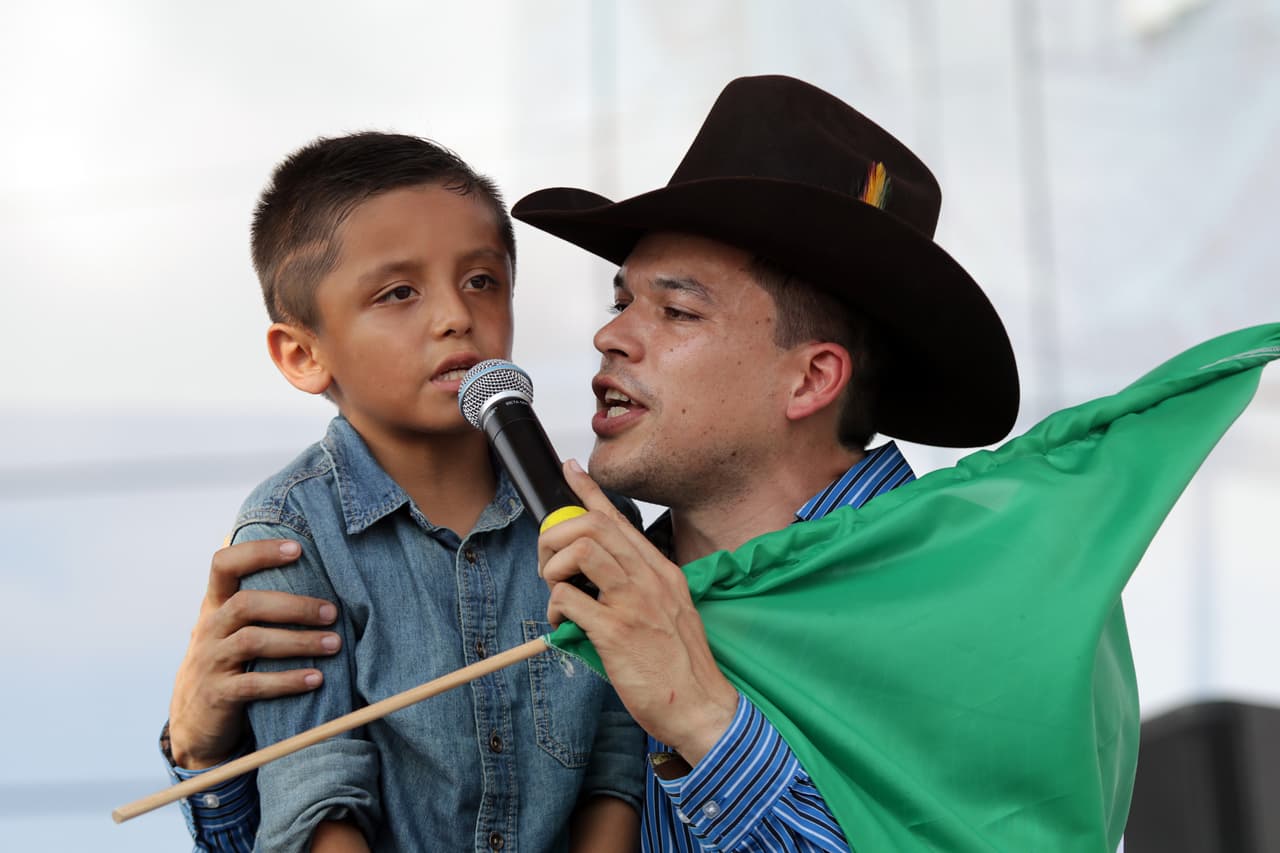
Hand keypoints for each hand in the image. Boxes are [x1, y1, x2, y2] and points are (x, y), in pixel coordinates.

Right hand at [167, 538, 339, 768]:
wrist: (192, 723)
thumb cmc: (228, 663)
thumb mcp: (230, 628)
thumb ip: (256, 601)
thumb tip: (307, 560)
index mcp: (214, 605)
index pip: (224, 564)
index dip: (258, 551)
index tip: (297, 548)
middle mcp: (209, 628)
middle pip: (246, 603)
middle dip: (294, 606)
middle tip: (331, 612)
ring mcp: (210, 661)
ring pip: (252, 641)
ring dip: (299, 641)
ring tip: (334, 644)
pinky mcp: (217, 695)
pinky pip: (254, 684)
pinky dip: (288, 681)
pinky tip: (316, 679)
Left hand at [539, 461, 737, 764]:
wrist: (703, 706)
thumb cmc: (682, 665)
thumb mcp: (670, 612)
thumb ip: (639, 589)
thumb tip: (595, 580)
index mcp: (661, 571)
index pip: (619, 519)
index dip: (588, 491)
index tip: (569, 471)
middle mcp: (649, 578)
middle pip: (593, 526)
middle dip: (556, 535)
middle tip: (548, 563)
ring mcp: (634, 602)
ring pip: (580, 551)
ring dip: (554, 566)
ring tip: (556, 590)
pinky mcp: (617, 631)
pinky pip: (570, 600)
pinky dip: (555, 608)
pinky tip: (561, 624)